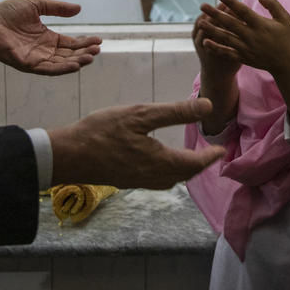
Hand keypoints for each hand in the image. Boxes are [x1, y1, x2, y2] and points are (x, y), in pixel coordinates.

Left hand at [0, 0, 100, 75]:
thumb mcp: (38, 5)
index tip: (98, 40)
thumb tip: (79, 9)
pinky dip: (62, 69)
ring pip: (60, 64)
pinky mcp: (26, 64)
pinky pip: (47, 69)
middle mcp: (42, 51)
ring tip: (91, 57)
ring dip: (76, 62)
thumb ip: (58, 8)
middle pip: (68, 56)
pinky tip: (75, 65)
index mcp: (46, 38)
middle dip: (84, 53)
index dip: (84, 43)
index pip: (70, 44)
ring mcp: (34, 59)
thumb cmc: (7, 12)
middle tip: (98, 49)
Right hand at [48, 99, 225, 188]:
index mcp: (160, 162)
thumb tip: (208, 106)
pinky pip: (154, 180)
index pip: (194, 163)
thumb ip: (176, 112)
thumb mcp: (141, 114)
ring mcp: (136, 182)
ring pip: (168, 180)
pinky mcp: (124, 181)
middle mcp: (151, 177)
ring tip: (187, 158)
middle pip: (183, 175)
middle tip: (208, 154)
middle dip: (198, 165)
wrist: (67, 155)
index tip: (221, 151)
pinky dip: (166, 172)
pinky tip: (158, 162)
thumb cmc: (102, 132)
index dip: (210, 157)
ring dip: (182, 171)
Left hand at [198, 0, 289, 132]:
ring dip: (212, 29)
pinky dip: (215, 48)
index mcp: (260, 25)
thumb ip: (272, 4)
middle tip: (202, 6)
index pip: (242, 10)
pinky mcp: (244, 58)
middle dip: (215, 14)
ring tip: (200, 22)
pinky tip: (205, 42)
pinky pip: (227, 53)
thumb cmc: (287, 38)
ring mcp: (246, 48)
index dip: (230, 1)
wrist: (287, 64)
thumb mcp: (285, 18)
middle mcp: (251, 36)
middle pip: (229, 23)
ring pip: (225, 38)